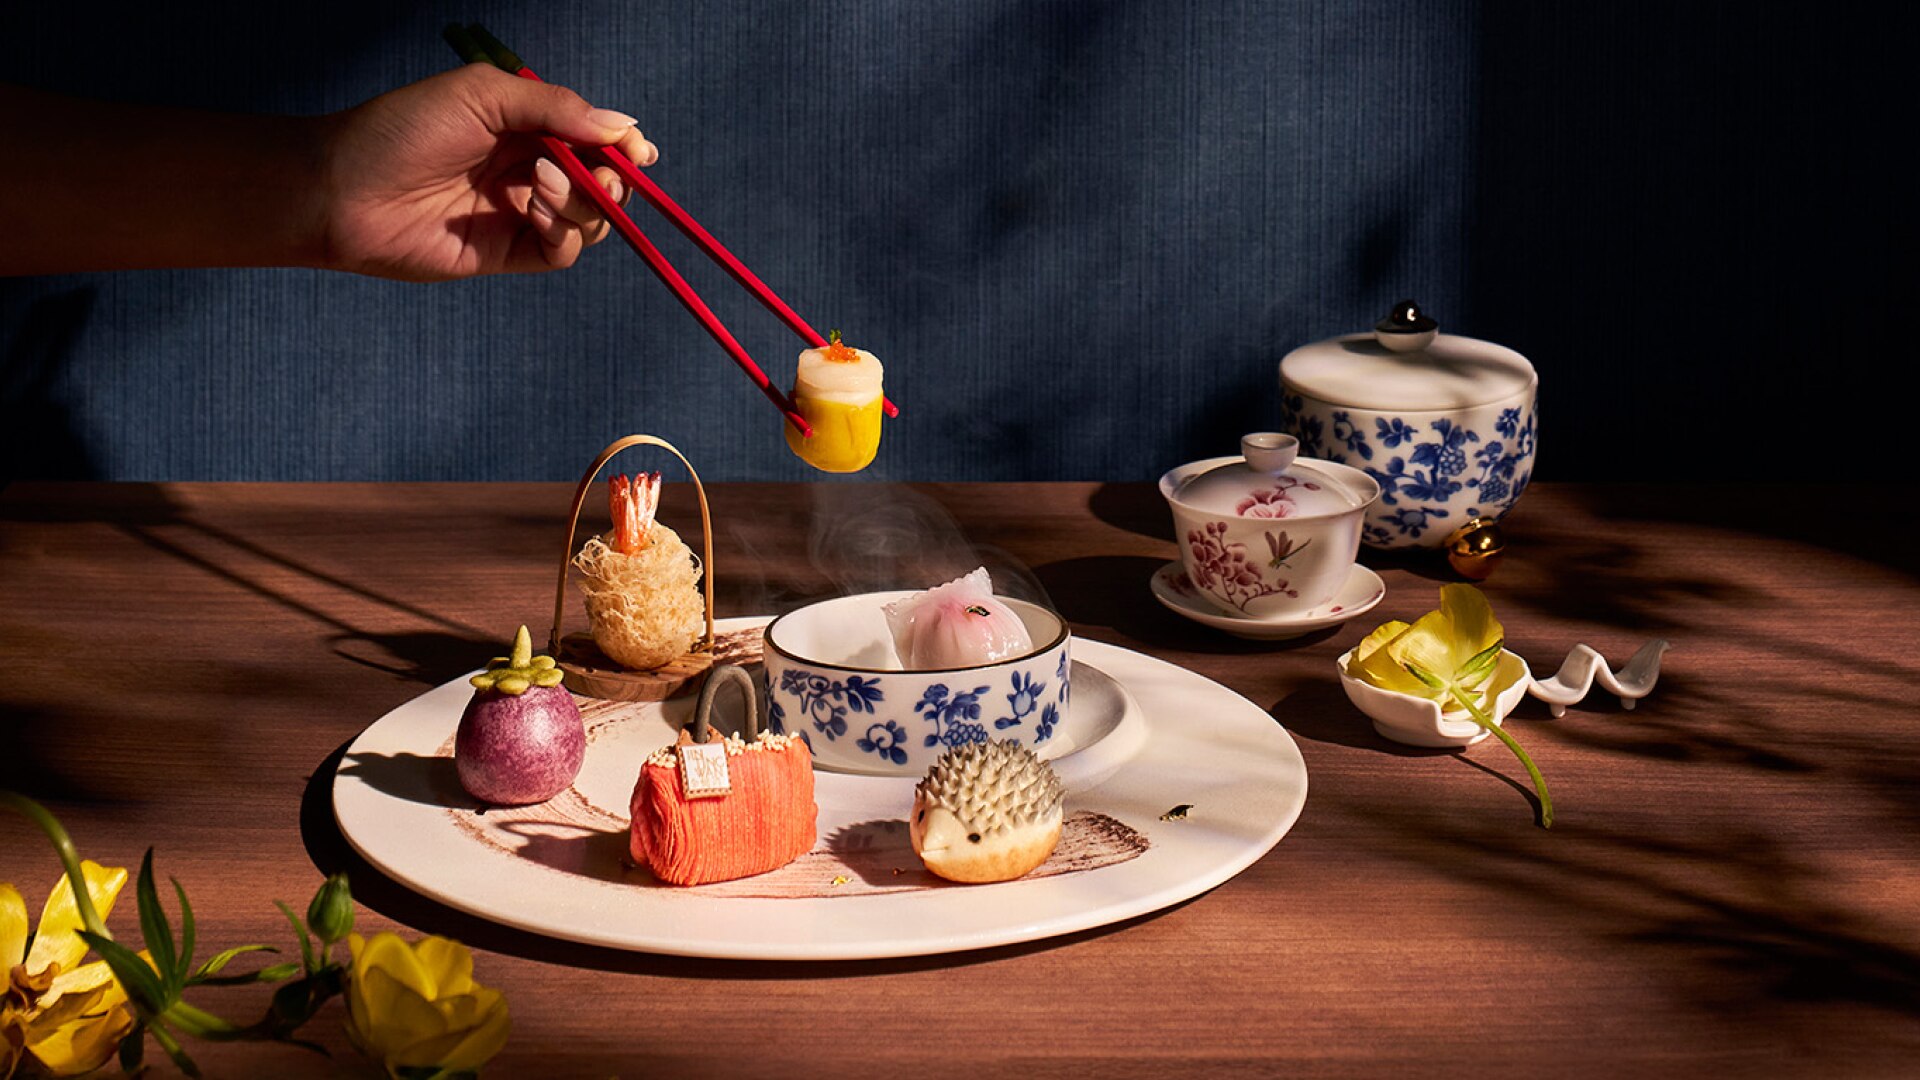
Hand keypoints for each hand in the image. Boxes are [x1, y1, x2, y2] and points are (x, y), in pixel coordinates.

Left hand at [320, 63, 658, 280]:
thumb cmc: (403, 129)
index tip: (639, 151)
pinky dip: (564, 234)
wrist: (346, 190)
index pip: (593, 138)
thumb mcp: (484, 95)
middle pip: (602, 182)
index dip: (622, 146)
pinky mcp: (509, 253)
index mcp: (524, 126)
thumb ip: (555, 107)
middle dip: (612, 179)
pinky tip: (535, 212)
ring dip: (582, 202)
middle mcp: (529, 170)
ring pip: (590, 219)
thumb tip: (623, 127)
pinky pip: (563, 252)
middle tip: (601, 175)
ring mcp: (521, 214)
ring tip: (540, 186)